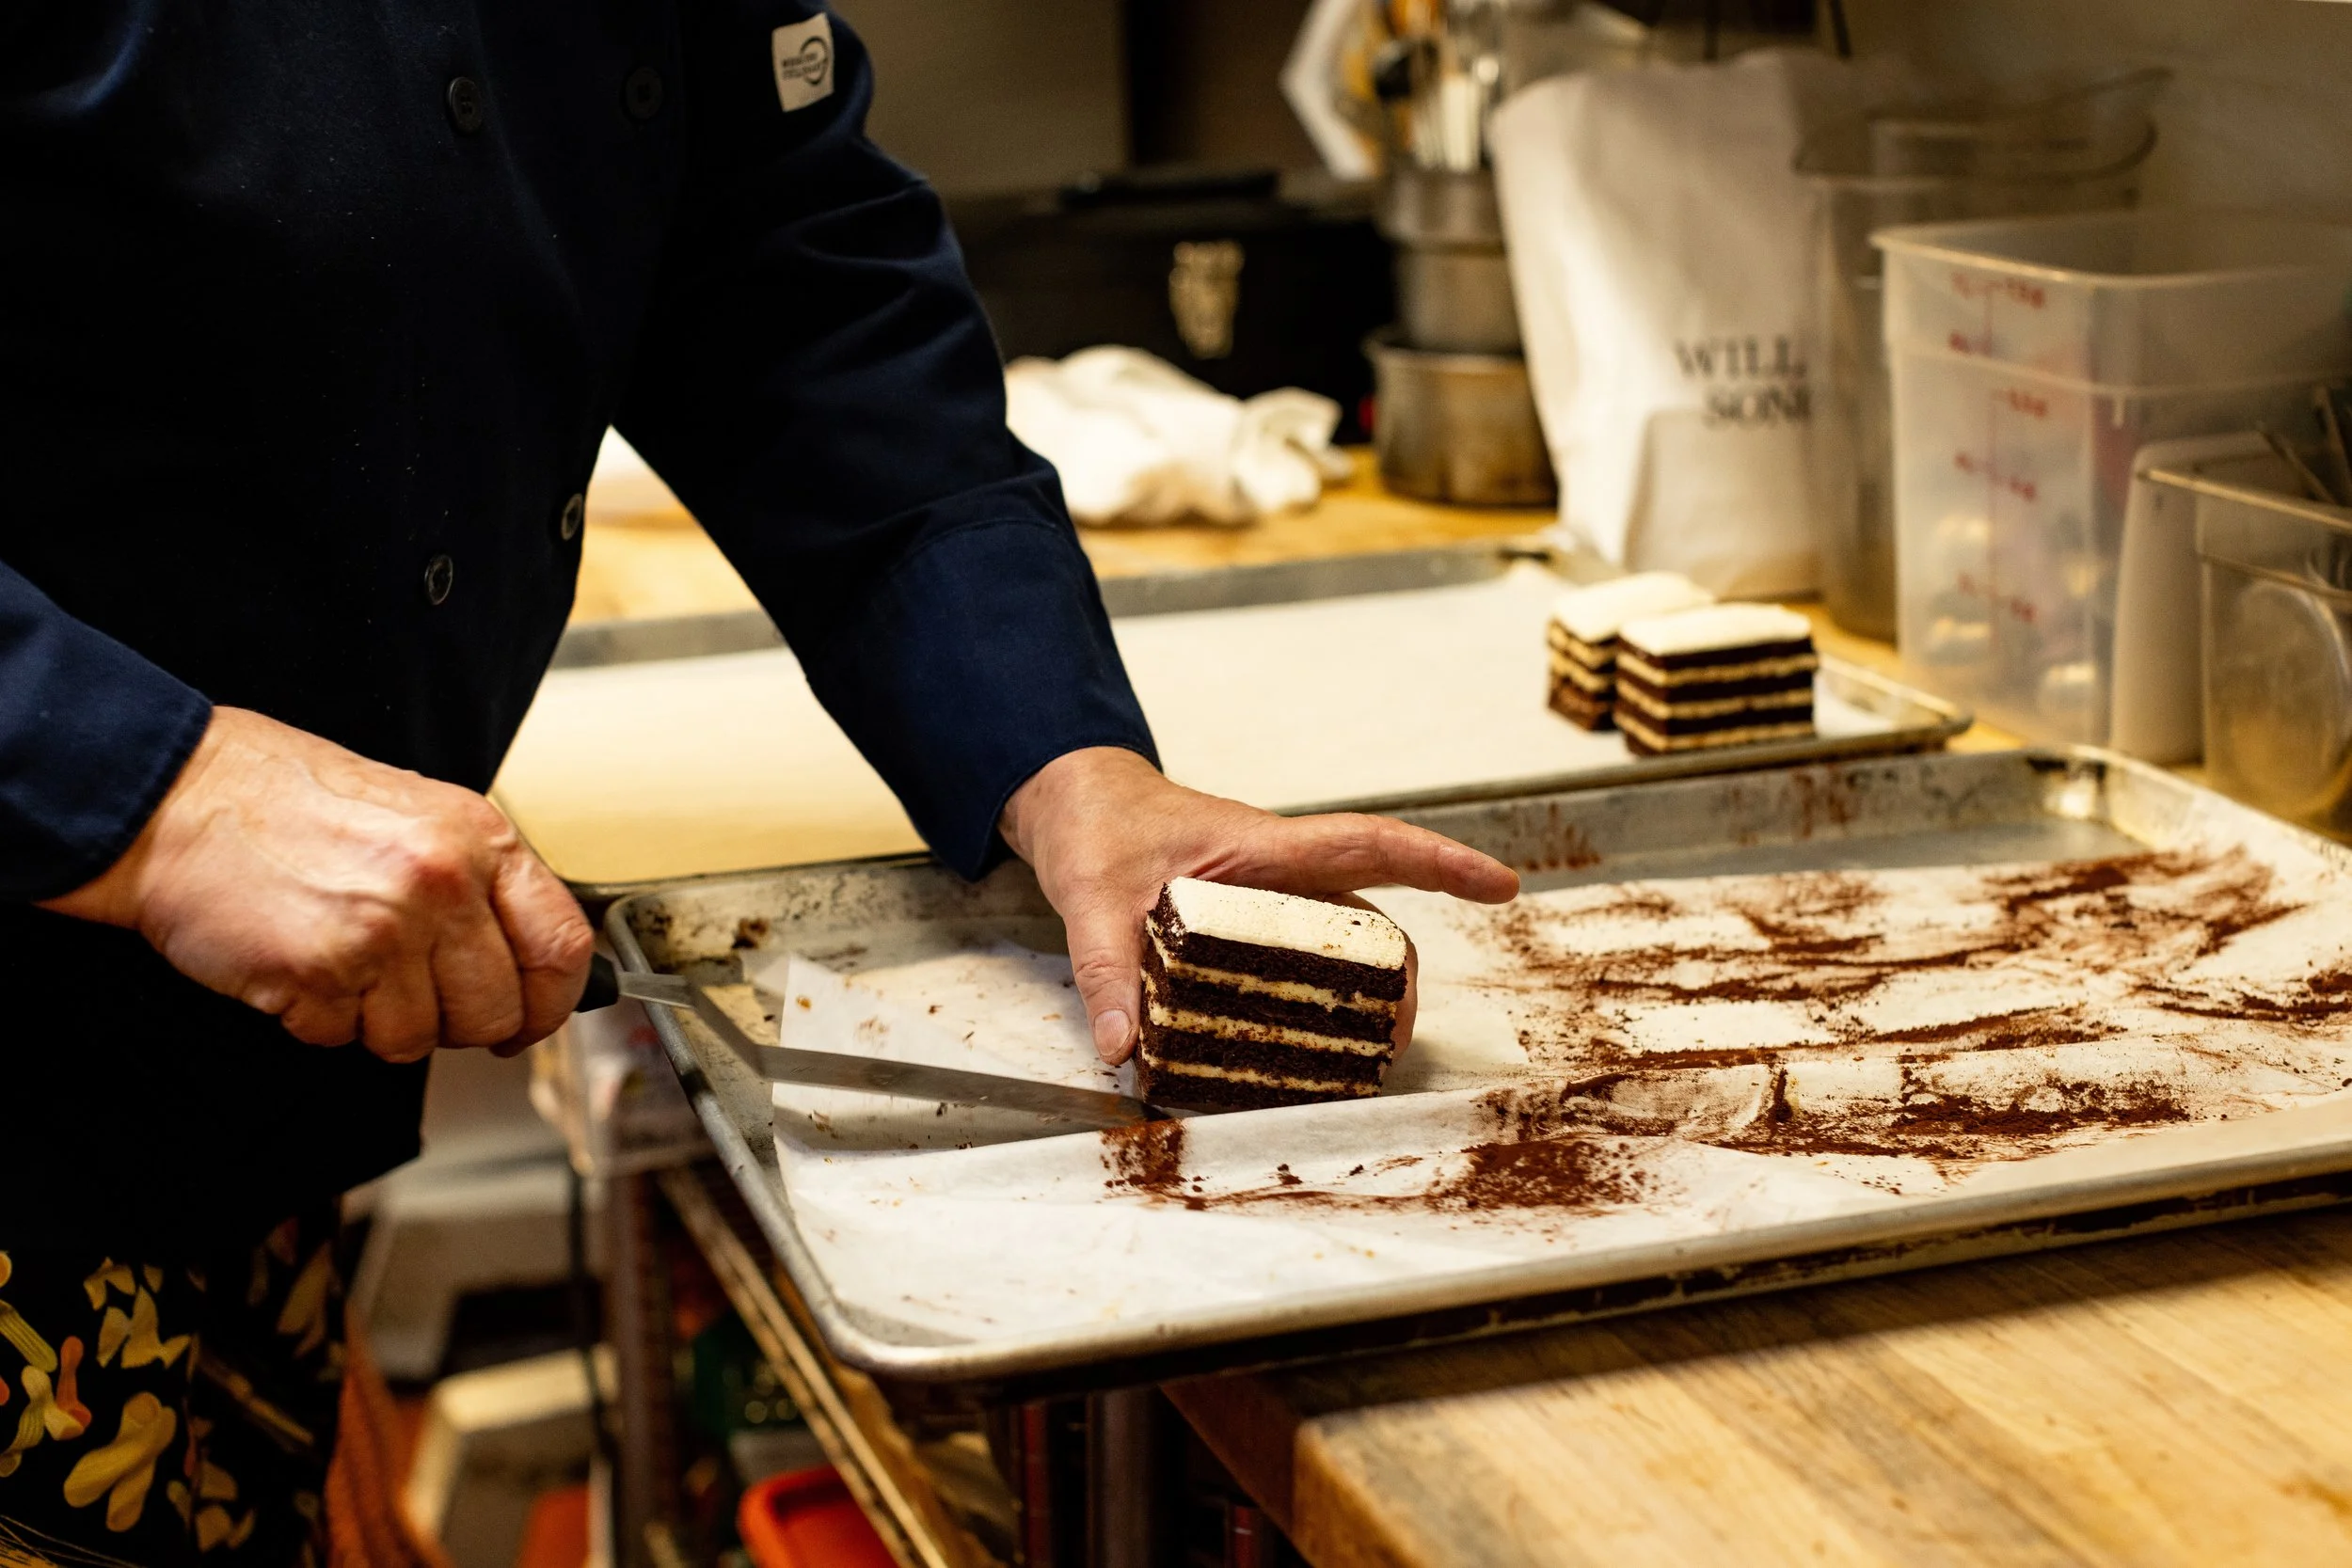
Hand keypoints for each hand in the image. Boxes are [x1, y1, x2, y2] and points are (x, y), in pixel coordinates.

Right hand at [39, 706, 594, 1062]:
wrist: (177, 798)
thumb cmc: (288, 803)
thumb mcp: (418, 814)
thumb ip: (479, 883)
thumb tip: (528, 959)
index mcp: (480, 839)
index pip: (561, 947)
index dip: (552, 1001)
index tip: (530, 1017)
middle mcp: (443, 885)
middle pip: (496, 1010)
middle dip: (458, 1023)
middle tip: (414, 995)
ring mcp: (384, 932)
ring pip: (418, 1038)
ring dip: (380, 1021)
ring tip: (344, 962)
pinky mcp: (320, 974)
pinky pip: (344, 1038)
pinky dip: (321, 1019)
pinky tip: (301, 964)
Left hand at [999, 747, 1518, 1063]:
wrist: (1073, 799)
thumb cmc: (1096, 822)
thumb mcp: (1089, 894)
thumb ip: (1105, 968)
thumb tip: (1122, 1044)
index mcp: (1259, 847)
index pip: (1367, 845)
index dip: (1438, 862)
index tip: (1500, 885)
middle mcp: (1275, 875)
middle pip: (1364, 921)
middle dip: (1396, 976)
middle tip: (1397, 1037)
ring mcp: (1261, 903)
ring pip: (1333, 949)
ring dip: (1352, 1000)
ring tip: (1356, 1061)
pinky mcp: (1239, 930)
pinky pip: (1291, 967)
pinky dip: (1301, 1007)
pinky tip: (1292, 1054)